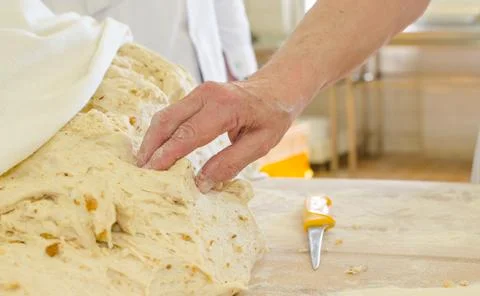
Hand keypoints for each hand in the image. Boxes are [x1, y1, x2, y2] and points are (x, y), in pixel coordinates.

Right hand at [136, 80, 296, 192]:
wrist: (276, 88)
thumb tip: (202, 182)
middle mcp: (206, 94)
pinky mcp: (195, 95)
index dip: (168, 154)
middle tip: (141, 172)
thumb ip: (231, 162)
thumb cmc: (272, 116)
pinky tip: (156, 149)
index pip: (188, 133)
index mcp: (225, 106)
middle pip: (168, 121)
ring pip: (165, 116)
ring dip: (152, 140)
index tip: (152, 171)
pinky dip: (161, 132)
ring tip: (144, 164)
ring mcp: (198, 92)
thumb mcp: (261, 143)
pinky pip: (172, 114)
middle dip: (151, 147)